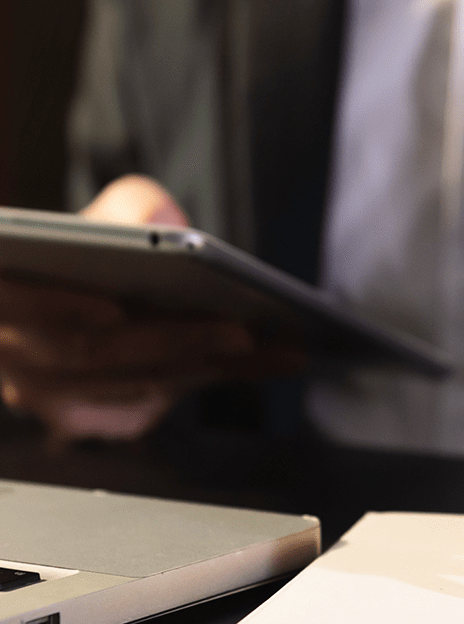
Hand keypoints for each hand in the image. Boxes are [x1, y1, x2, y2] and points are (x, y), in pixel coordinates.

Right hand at [0, 176, 304, 439]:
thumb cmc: (90, 249)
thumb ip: (130, 208)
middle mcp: (12, 352)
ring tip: (276, 344)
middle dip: (174, 341)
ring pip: (135, 383)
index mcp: (1, 292)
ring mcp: (51, 393)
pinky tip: (272, 360)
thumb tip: (168, 226)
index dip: (60, 307)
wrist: (83, 288)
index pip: (18, 304)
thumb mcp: (108, 214)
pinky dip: (221, 377)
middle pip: (93, 355)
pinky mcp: (96, 414)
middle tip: (241, 330)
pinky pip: (166, 400)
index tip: (116, 306)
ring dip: (210, 365)